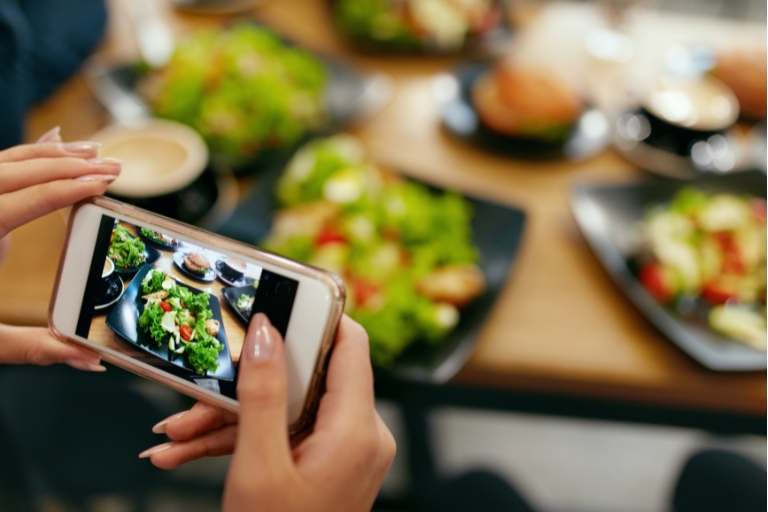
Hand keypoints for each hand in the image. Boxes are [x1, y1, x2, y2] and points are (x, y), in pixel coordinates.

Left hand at [0, 126, 121, 370]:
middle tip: (114, 164)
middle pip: (19, 171)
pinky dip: (26, 156)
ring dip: (52, 153)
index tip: (104, 182)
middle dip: (71, 163)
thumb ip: (36, 348)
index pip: (28, 200)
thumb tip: (91, 360)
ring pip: (5, 161)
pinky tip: (51, 147)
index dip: (70, 188)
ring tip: (93, 150)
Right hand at [143, 315, 395, 511]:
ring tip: (176, 433)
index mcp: (357, 428)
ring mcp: (344, 448)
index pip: (350, 345)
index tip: (281, 299)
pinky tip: (190, 450)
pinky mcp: (327, 460)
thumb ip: (262, 396)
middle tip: (199, 391)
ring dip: (230, 419)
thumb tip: (267, 334)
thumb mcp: (259, 466)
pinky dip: (242, 440)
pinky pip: (286, 434)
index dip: (317, 317)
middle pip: (304, 380)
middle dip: (245, 384)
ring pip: (286, 409)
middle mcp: (360, 433)